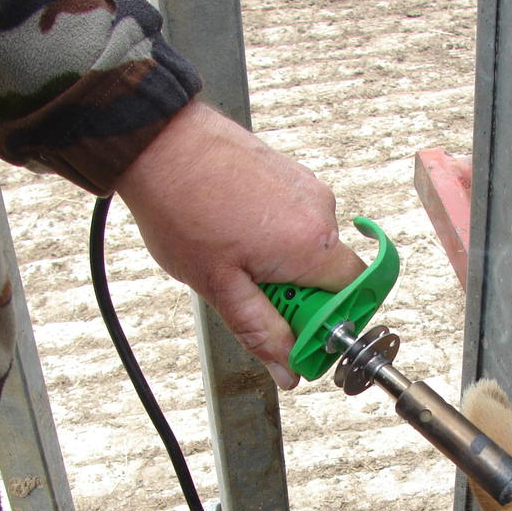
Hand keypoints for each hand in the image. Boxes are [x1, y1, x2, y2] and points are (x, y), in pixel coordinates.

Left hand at [113, 100, 366, 388]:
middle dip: (296, 293)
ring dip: (281, 263)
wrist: (158, 141)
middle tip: (250, 293)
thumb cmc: (182, 207)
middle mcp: (321, 212)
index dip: (327, 322)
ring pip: (309, 246)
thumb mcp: (218, 287)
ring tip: (233, 254)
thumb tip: (290, 369)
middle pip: (330, 274)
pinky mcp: (290, 172)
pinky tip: (234, 230)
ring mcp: (307, 186)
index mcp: (312, 245)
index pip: (353, 298)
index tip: (296, 333)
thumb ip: (261, 332)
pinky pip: (295, 218)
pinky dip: (273, 234)